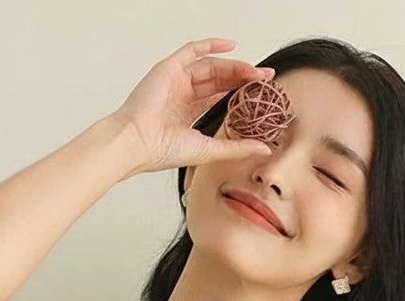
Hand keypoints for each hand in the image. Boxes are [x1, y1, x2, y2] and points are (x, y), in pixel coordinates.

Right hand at [112, 37, 273, 177]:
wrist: (138, 143)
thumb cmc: (163, 150)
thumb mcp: (210, 150)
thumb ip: (237, 147)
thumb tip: (265, 149)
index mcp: (187, 114)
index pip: (219, 98)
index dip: (240, 94)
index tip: (262, 95)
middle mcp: (181, 95)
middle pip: (218, 80)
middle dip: (242, 78)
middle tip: (265, 80)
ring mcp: (175, 80)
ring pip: (211, 66)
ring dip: (234, 67)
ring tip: (255, 72)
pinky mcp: (169, 68)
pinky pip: (192, 51)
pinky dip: (211, 45)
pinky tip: (233, 47)